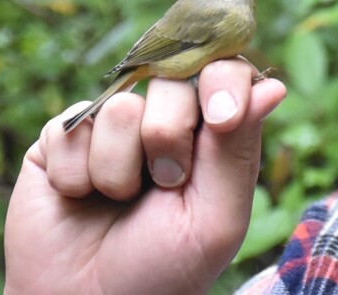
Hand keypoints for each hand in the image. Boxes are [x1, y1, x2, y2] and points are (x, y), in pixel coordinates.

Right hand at [4, 58, 286, 294]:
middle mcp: (166, 118)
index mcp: (215, 131)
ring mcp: (113, 125)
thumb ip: (238, 150)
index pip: (227, 71)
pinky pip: (68, 127)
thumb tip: (274, 86)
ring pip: (119, 106)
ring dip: (118, 168)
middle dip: (167, 138)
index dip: (222, 81)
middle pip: (172, 79)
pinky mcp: (64, 136)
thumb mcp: (216, 218)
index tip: (220, 118)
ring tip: (119, 199)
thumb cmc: (166, 268)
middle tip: (165, 184)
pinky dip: (76, 173)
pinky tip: (80, 196)